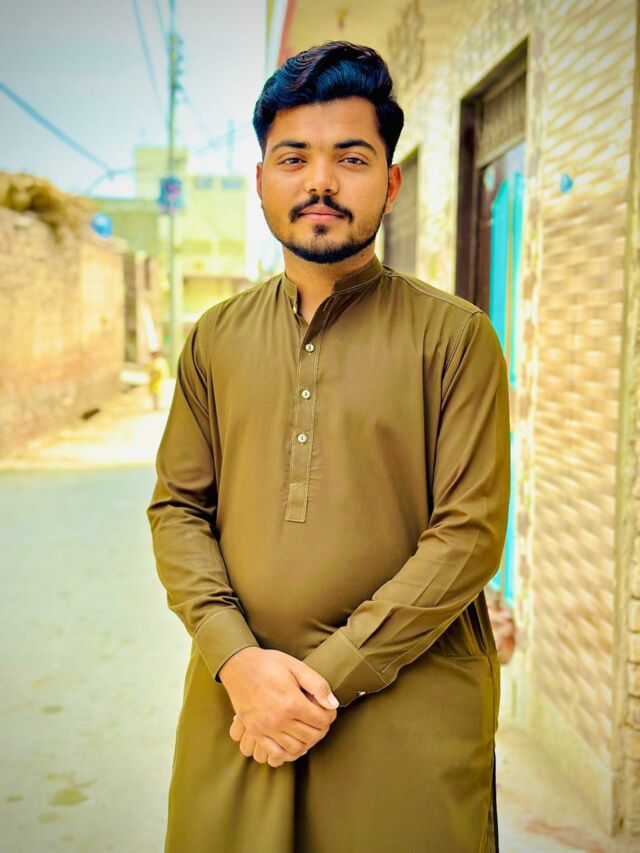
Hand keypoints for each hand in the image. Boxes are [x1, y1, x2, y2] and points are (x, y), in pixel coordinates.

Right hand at [219, 647, 338, 766]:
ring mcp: (265, 728)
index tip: (328, 709)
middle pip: (312, 736)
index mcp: (292, 702)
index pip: (322, 720)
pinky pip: (276, 754)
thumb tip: (333, 704)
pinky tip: (293, 742)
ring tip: (308, 729)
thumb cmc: (269, 664)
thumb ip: (317, 685)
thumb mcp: (296, 666)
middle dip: (321, 728)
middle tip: (320, 719)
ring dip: (307, 741)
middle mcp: (279, 719)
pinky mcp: (255, 732)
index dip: (330, 715)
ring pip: (296, 748)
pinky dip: (288, 753)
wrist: (239, 666)